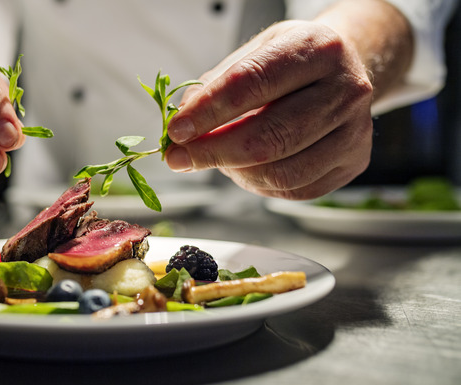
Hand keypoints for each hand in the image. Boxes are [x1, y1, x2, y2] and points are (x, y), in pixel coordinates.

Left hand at [166, 20, 374, 199]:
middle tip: (178, 158)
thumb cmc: (292, 61)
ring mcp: (355, 130)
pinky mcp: (353, 162)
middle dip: (212, 152)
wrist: (345, 69)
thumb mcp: (254, 52)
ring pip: (281, 172)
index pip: (251, 84)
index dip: (208, 112)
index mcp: (317, 48)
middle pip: (268, 137)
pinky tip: (244, 168)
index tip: (176, 131)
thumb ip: (216, 85)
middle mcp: (346, 88)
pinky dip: (257, 185)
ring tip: (214, 158)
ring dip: (234, 172)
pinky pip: (294, 190)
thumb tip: (181, 124)